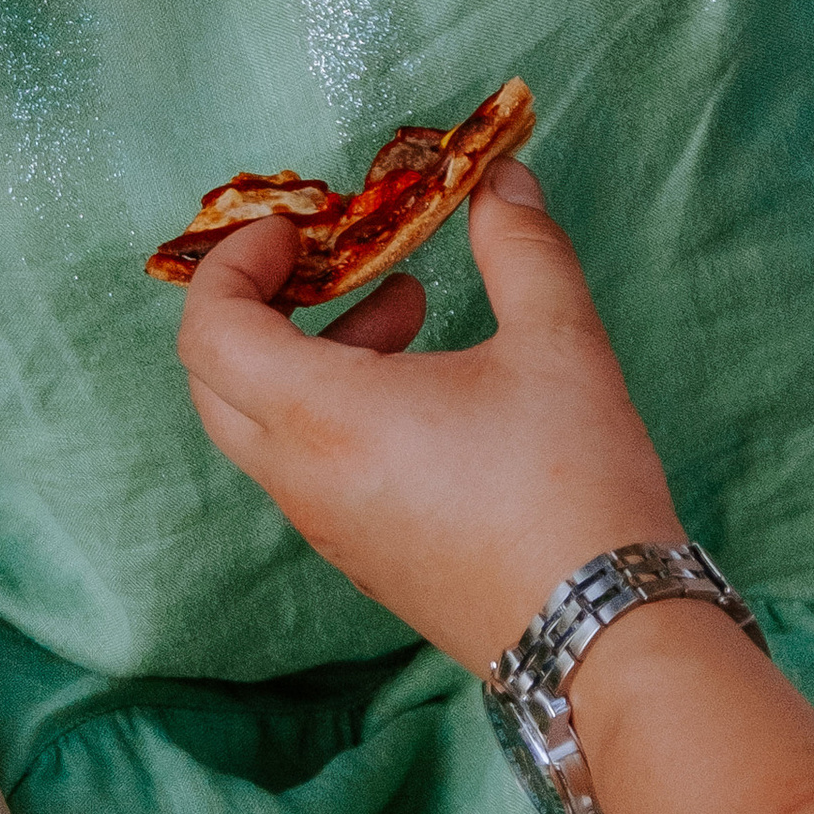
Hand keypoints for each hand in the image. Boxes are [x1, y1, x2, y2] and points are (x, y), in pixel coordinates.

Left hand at [177, 160, 674, 669]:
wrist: (605, 633)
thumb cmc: (574, 485)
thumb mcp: (558, 342)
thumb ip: (521, 246)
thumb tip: (498, 180)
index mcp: (324, 418)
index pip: (208, 330)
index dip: (231, 263)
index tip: (293, 226)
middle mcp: (303, 479)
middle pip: (215, 379)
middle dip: (259, 305)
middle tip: (330, 260)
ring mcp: (328, 528)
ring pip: (264, 425)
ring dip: (310, 354)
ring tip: (410, 309)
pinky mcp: (363, 558)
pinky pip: (307, 468)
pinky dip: (334, 410)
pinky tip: (428, 388)